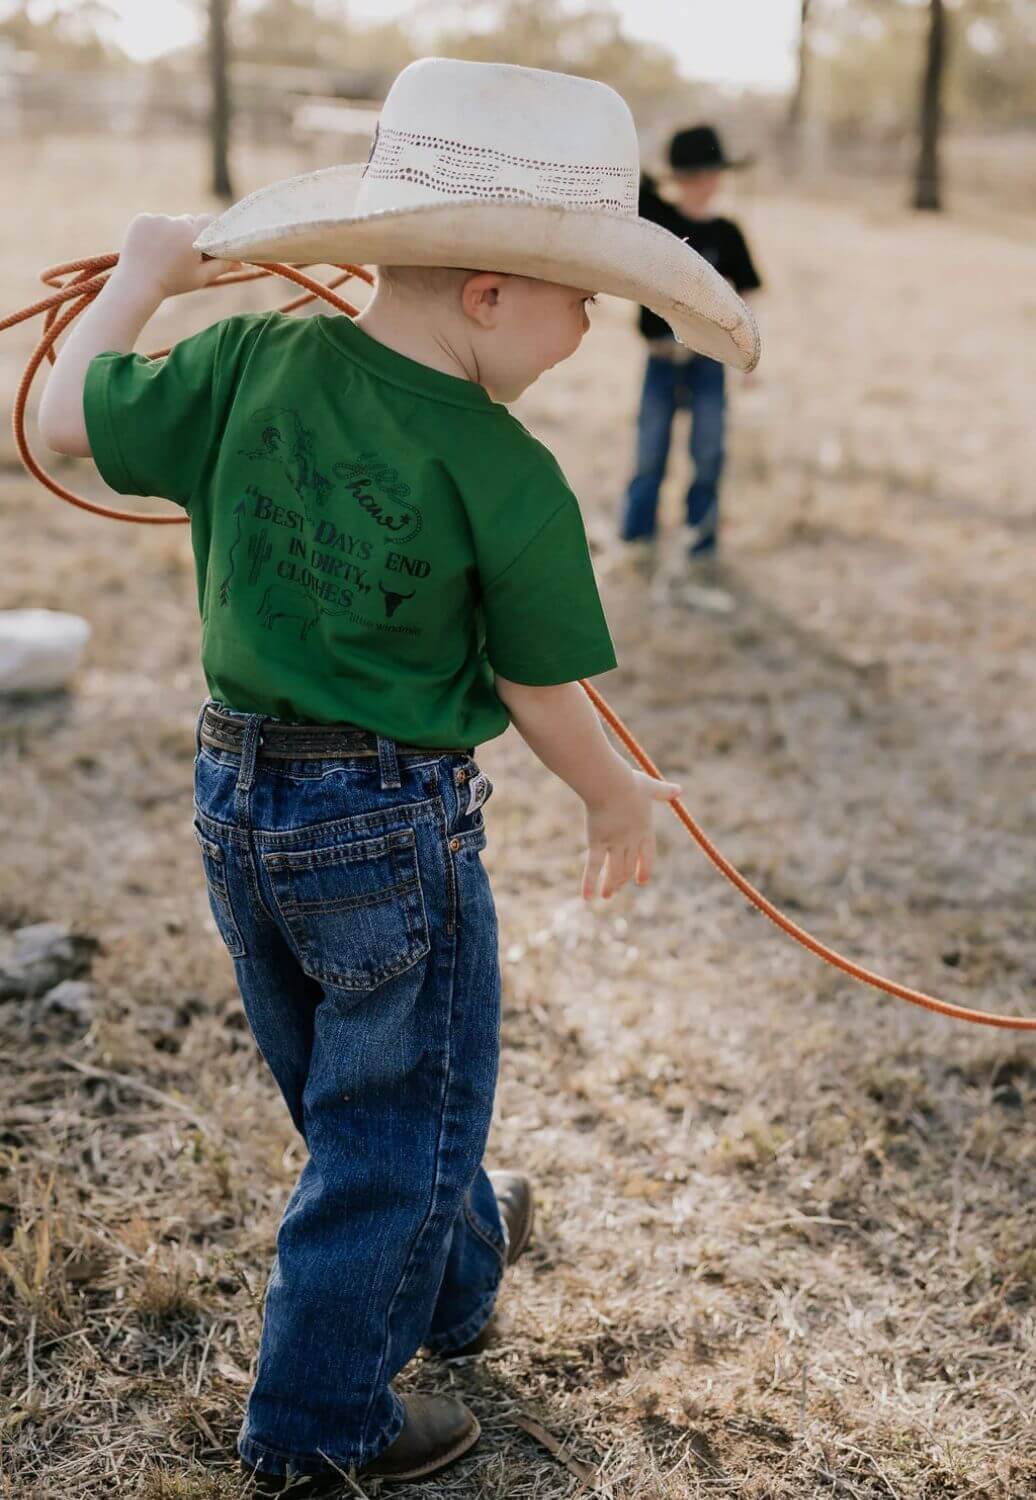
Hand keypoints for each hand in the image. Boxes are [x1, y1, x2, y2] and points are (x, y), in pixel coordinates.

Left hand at [113, 212, 241, 298]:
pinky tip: (151, 248)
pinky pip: (154, 221)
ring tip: (163, 254)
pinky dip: (153, 231)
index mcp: (193, 235)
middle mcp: (176, 223)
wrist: (138, 285)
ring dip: (170, 232)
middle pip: (188, 220)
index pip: (209, 221)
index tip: (206, 241)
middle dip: (188, 233)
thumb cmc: (173, 284)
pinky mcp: (141, 219)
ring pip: (170, 222)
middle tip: (182, 253)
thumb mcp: (201, 277)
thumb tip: (241, 262)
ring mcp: (157, 219)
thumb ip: (222, 266)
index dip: (208, 231)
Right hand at [582, 768, 682, 900]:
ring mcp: (614, 844)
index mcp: (644, 829)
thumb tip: (679, 789)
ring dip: (611, 885)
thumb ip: (663, 792)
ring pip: (614, 871)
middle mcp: (631, 840)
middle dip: (624, 879)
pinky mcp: (597, 842)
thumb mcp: (649, 786)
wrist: (610, 783)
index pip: (647, 855)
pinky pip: (593, 867)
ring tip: (607, 896)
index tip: (642, 882)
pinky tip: (587, 898)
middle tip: (618, 888)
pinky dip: (589, 883)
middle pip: (629, 866)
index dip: (645, 869)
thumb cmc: (628, 782)